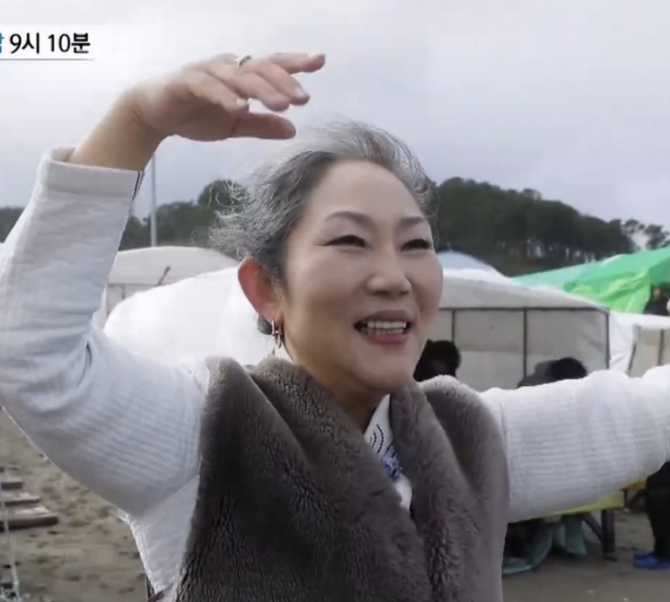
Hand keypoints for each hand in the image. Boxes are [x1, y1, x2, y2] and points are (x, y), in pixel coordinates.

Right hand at [124, 52, 325, 142]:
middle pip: (260, 68)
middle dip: (284, 82)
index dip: (296, 62)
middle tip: (303, 99)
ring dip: (262, 90)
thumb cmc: (196, 114)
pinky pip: (209, 87)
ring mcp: (207, 72)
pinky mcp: (186, 82)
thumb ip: (262, 125)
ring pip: (239, 76)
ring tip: (282, 106)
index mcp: (241, 75)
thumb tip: (293, 129)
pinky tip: (241, 108)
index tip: (320, 60)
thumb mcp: (235, 125)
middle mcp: (228, 67)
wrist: (154, 114)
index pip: (272, 65)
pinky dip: (226, 96)